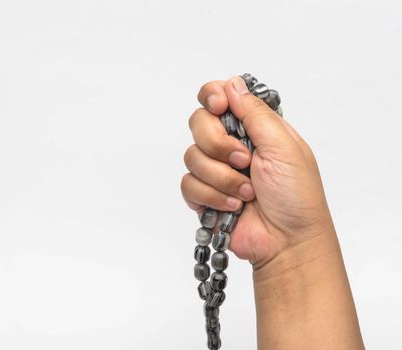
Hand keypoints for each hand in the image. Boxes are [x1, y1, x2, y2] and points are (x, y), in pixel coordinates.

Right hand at [181, 76, 335, 268]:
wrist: (287, 241)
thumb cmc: (296, 195)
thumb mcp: (283, 145)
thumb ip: (255, 113)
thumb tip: (232, 84)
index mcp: (252, 127)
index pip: (219, 97)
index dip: (212, 97)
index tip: (220, 107)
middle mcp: (230, 144)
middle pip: (198, 122)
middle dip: (218, 143)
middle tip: (243, 160)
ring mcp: (215, 170)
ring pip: (191, 156)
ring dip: (221, 178)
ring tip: (247, 192)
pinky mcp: (204, 195)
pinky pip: (188, 184)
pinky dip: (211, 197)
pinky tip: (233, 206)